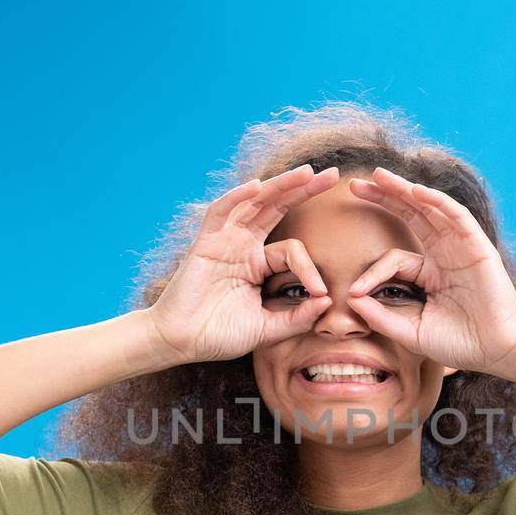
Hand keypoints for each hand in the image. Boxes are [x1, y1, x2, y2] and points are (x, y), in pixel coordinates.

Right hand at [148, 164, 338, 363]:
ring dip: (280, 185)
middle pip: (277, 208)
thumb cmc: (219, 335)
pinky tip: (256, 187)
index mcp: (259, 264)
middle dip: (304, 190)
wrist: (182, 343)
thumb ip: (297, 318)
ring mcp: (224, 241)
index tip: (321, 293)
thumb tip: (327, 302)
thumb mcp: (267, 329)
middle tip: (333, 174)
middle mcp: (243, 246)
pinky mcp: (205, 243)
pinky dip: (236, 197)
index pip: (292, 250)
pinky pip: (220, 213)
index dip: (310, 269)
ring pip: (254, 203)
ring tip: (306, 171)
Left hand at [344, 167, 515, 375]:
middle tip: (354, 185)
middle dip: (384, 198)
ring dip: (404, 190)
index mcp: (429, 274)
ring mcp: (460, 247)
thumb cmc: (458, 344)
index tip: (353, 292)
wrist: (496, 351)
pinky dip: (436, 201)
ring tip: (378, 176)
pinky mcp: (477, 246)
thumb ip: (380, 317)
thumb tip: (350, 298)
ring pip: (429, 209)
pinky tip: (415, 190)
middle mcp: (444, 254)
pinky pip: (456, 216)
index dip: (372, 272)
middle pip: (410, 216)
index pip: (394, 259)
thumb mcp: (411, 332)